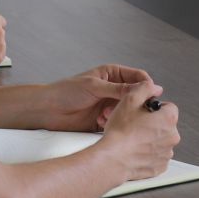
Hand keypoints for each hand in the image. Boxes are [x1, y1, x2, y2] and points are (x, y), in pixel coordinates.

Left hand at [39, 64, 157, 131]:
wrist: (47, 111)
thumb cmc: (66, 92)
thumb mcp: (95, 87)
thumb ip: (120, 88)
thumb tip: (145, 87)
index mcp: (112, 74)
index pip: (138, 77)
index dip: (147, 85)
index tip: (151, 95)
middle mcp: (113, 89)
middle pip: (135, 96)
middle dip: (134, 103)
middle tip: (132, 109)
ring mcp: (109, 105)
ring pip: (127, 111)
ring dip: (121, 114)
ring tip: (107, 115)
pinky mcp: (104, 120)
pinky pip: (117, 123)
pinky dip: (113, 123)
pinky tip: (101, 122)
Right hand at [97, 80, 178, 181]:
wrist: (113, 159)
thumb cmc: (120, 132)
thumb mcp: (130, 99)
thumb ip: (145, 88)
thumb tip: (154, 87)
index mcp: (169, 119)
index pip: (169, 107)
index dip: (154, 108)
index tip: (143, 112)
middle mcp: (172, 137)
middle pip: (166, 124)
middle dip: (153, 123)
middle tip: (135, 124)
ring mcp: (166, 154)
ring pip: (161, 141)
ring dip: (151, 139)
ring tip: (133, 138)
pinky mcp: (159, 167)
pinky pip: (156, 156)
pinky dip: (148, 154)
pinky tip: (135, 151)